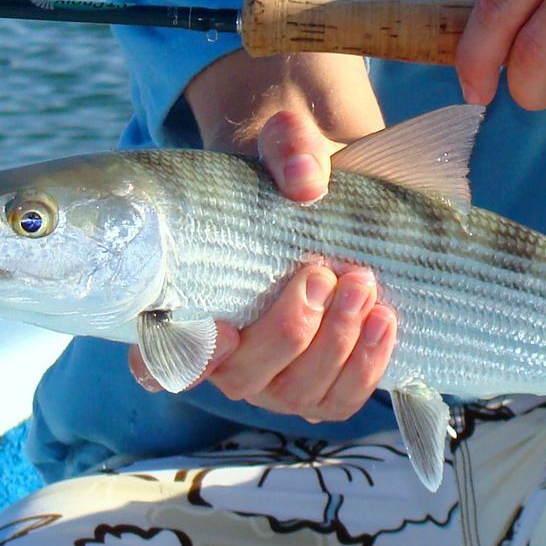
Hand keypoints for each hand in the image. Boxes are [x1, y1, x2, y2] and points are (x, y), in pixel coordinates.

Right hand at [129, 109, 397, 422]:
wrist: (338, 200)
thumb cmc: (290, 177)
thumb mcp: (285, 146)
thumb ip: (288, 149)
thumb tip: (304, 180)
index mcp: (191, 304)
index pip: (161, 355)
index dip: (183, 357)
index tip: (221, 330)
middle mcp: (227, 358)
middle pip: (243, 375)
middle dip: (289, 329)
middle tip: (323, 274)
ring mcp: (275, 382)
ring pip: (297, 392)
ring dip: (335, 343)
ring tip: (362, 286)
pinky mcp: (323, 390)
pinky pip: (340, 399)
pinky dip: (366, 364)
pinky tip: (383, 318)